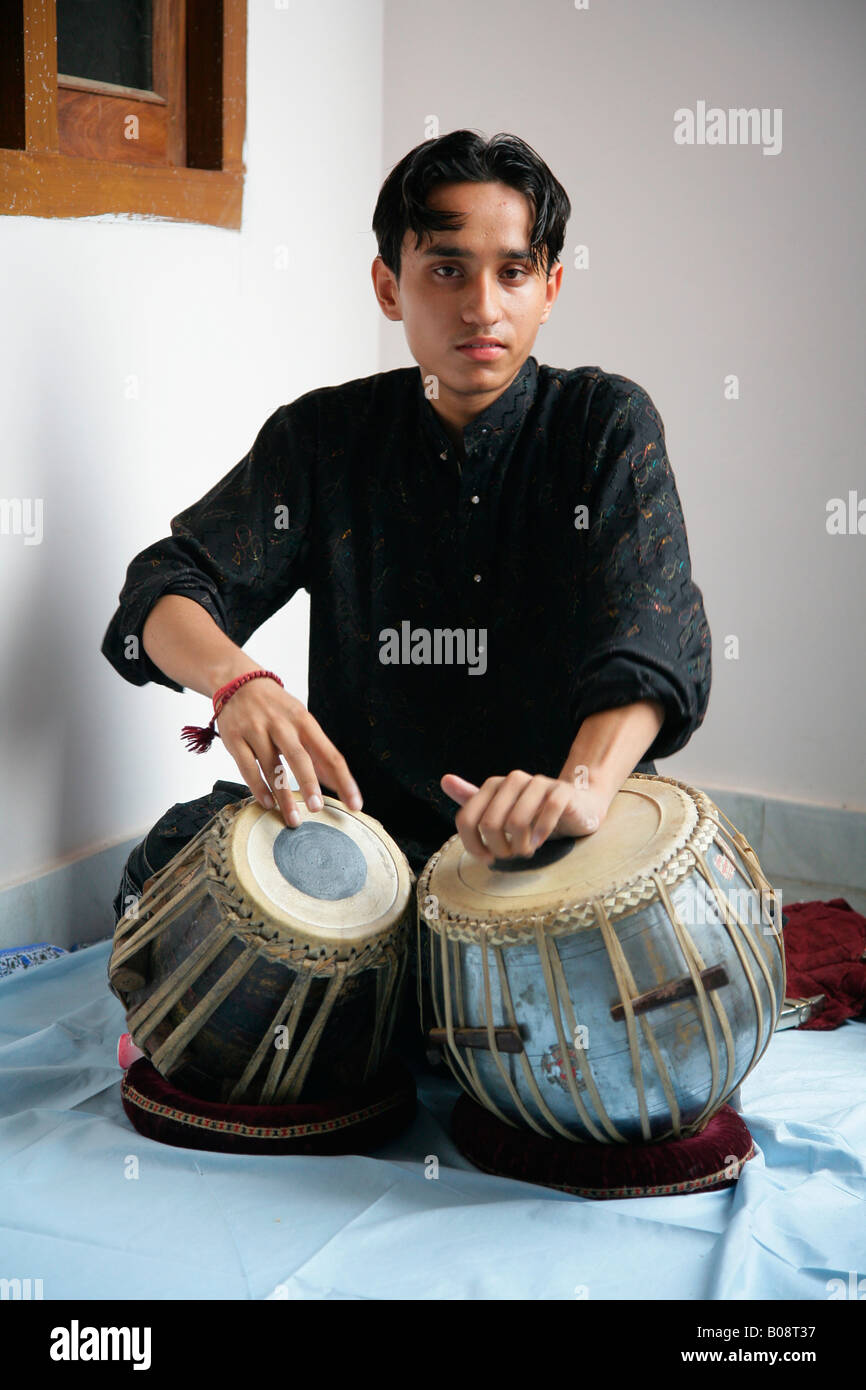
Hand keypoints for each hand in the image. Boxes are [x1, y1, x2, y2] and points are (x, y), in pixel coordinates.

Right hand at [216, 682, 362, 826]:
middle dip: (309, 784)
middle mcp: (281, 724)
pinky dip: (258, 787)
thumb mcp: (300, 721)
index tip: (354, 803)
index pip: (330, 754)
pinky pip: (247, 767)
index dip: (344, 780)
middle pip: (299, 757)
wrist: (238, 682)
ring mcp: (256, 730)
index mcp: (304, 720)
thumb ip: (316, 751)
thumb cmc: (276, 707)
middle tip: (318, 808)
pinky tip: (267, 803)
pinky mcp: (234, 738)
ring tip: (294, 818)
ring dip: (283, 796)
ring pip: (271, 767)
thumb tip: (335, 782)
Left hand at [440, 769, 611, 863]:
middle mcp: (513, 780)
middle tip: (512, 854)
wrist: (576, 806)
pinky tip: (540, 842)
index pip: (467, 819)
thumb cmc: (534, 814)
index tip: (487, 859)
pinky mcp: (561, 791)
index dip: (473, 845)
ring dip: (520, 845)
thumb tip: (444, 780)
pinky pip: (546, 813)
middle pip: (490, 825)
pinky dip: (541, 834)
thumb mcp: (500, 811)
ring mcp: (538, 783)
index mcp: (493, 785)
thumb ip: (473, 799)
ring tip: (527, 850)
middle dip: (500, 848)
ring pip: (516, 822)